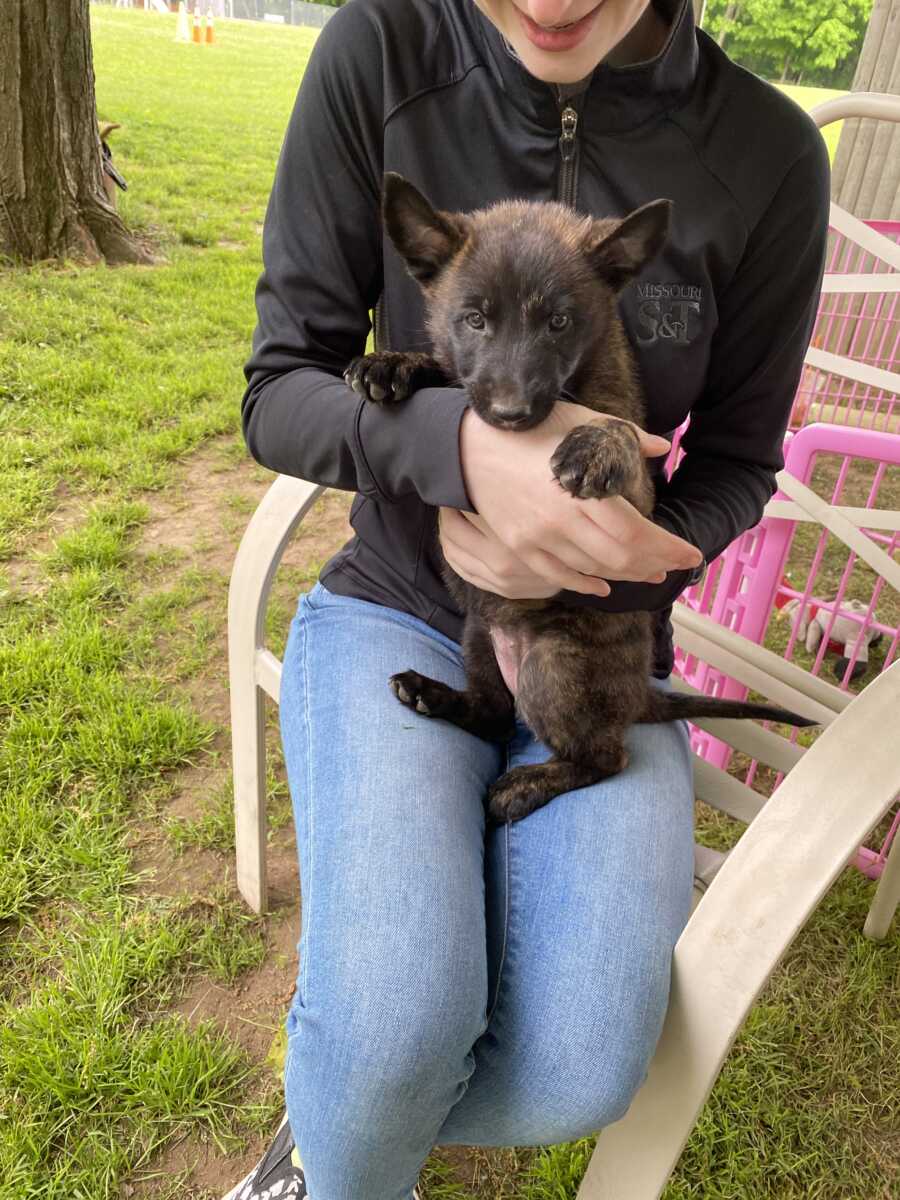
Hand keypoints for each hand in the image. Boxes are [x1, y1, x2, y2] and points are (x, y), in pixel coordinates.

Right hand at [457, 400, 702, 594]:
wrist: (468, 447)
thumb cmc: (530, 430)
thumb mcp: (582, 423)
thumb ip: (624, 437)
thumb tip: (661, 449)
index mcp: (582, 488)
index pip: (636, 534)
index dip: (667, 549)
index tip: (691, 555)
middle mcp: (561, 520)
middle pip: (619, 558)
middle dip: (653, 565)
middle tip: (672, 566)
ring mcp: (538, 538)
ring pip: (593, 570)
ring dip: (625, 575)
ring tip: (647, 573)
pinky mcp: (519, 547)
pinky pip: (560, 577)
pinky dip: (586, 585)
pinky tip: (605, 586)